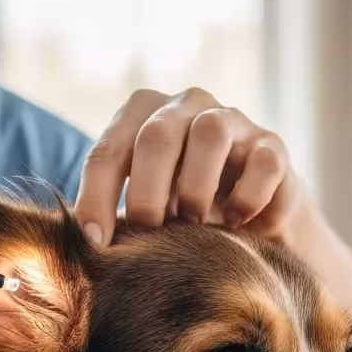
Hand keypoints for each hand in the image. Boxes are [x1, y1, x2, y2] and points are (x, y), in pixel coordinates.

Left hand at [73, 87, 308, 245]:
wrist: (250, 214)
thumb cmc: (180, 209)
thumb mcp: (142, 208)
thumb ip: (112, 215)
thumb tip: (78, 245)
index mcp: (142, 117)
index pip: (109, 150)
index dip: (97, 197)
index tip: (95, 242)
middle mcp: (186, 107)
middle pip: (157, 134)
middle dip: (148, 189)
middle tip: (150, 229)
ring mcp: (233, 121)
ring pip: (210, 133)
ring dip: (196, 187)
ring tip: (194, 224)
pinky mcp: (273, 146)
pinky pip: (263, 163)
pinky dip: (247, 198)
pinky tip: (237, 224)